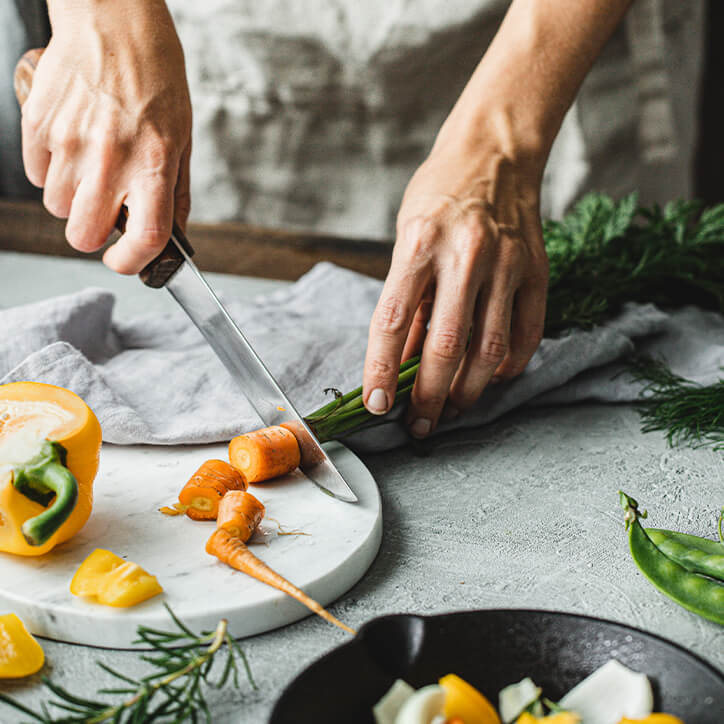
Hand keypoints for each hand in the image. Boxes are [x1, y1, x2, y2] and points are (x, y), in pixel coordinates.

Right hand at [21, 0, 191, 272]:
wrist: (113, 22)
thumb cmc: (156, 78)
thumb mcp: (183, 139)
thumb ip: (176, 194)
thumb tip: (173, 236)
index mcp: (154, 164)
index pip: (145, 237)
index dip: (132, 261)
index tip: (127, 260)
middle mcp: (110, 160)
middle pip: (82, 236)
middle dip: (93, 235)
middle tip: (105, 215)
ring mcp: (69, 143)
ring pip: (56, 208)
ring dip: (73, 201)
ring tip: (91, 169)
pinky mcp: (38, 126)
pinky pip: (35, 175)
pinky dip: (51, 172)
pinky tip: (72, 147)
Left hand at [362, 117, 548, 437]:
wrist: (495, 152)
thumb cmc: (438, 196)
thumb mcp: (407, 239)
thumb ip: (408, 299)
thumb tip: (404, 360)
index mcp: (419, 244)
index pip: (392, 323)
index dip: (382, 372)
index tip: (378, 405)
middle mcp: (465, 256)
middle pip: (445, 347)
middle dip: (428, 398)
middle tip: (418, 424)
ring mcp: (507, 264)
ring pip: (488, 350)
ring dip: (467, 391)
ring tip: (451, 409)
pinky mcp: (538, 271)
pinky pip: (527, 333)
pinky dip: (508, 367)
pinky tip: (490, 379)